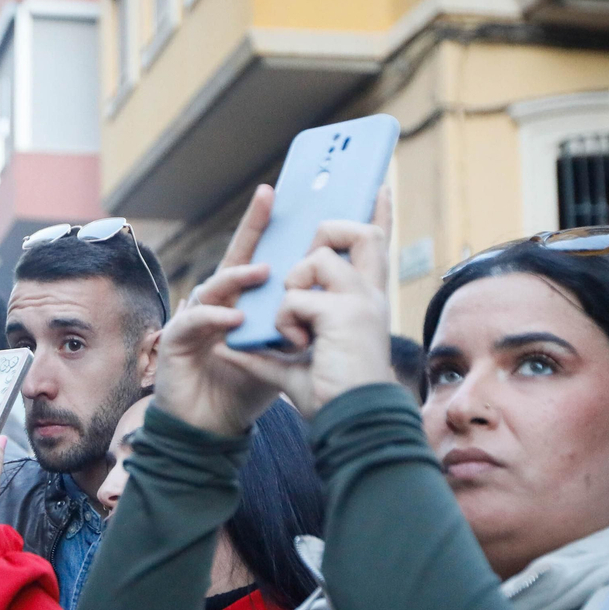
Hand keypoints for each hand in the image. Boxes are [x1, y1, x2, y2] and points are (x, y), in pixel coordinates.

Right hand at [153, 187, 282, 434]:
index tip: (284, 193)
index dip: (268, 227)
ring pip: (215, 286)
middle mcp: (217, 302)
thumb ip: (297, 326)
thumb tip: (336, 300)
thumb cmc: (242, 388)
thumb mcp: (280, 354)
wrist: (210, 429)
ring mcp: (195, 318)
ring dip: (240, 278)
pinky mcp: (176, 341)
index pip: (259, 257)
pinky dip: (216, 318)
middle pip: (235, 257)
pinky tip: (235, 319)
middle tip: (268, 196)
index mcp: (242, 302)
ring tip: (265, 273)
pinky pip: (195, 321)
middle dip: (251, 226)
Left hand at [223, 187, 394, 417]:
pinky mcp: (345, 312)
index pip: (376, 247)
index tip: (380, 185)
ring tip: (294, 326)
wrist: (353, 424)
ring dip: (293, 289)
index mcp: (367, 302)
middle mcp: (372, 295)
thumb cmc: (334, 398)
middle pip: (358, 232)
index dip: (379, 214)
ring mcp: (362, 300)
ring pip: (316, 259)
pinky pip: (296, 297)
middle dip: (327, 234)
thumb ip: (271, 344)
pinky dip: (285, 321)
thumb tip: (228, 341)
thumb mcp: (300, 361)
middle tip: (302, 273)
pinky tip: (297, 345)